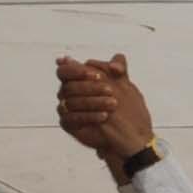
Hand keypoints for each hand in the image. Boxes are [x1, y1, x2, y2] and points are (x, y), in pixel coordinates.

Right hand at [53, 55, 155, 174]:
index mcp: (73, 79)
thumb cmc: (122, 103)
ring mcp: (65, 108)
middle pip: (69, 87)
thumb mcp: (124, 83)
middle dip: (90, 87)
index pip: (65, 71)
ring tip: (113, 104)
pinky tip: (104, 116)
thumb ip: (119, 68)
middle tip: (110, 90)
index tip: (97, 75)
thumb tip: (116, 62)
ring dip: (93, 102)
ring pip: (72, 103)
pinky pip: (73, 119)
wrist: (127, 130)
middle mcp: (66, 93)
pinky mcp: (68, 124)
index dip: (77, 71)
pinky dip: (89, 116)